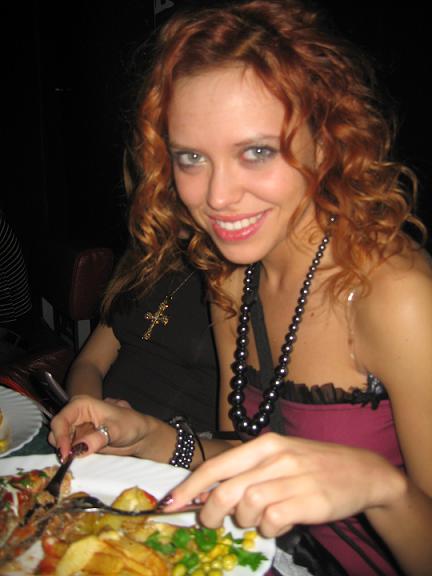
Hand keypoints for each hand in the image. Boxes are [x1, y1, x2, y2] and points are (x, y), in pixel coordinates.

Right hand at [48, 394, 150, 460]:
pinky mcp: (79, 440)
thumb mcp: (117, 430)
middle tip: (70, 460)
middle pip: (56, 431)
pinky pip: (68, 449)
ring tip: (78, 459)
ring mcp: (76, 428)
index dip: (60, 437)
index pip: (60, 420)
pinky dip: (70, 456)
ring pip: (59, 442)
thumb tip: (80, 447)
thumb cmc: (131, 425)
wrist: (139, 435)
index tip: (66, 455)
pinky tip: (79, 460)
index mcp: (82, 404)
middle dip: (61, 446)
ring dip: (66, 452)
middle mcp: (75, 415)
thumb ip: (99, 438)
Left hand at [164, 433, 405, 537]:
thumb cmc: (313, 464)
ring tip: (258, 517)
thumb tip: (206, 493)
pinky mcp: (309, 501)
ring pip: (247, 507)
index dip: (189, 487)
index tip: (169, 505)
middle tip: (210, 522)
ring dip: (245, 520)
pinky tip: (278, 524)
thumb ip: (246, 471)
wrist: (362, 471)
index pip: (216, 466)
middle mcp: (275, 457)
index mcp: (264, 444)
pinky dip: (268, 529)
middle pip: (225, 490)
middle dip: (210, 513)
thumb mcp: (279, 457)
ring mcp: (293, 479)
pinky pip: (272, 522)